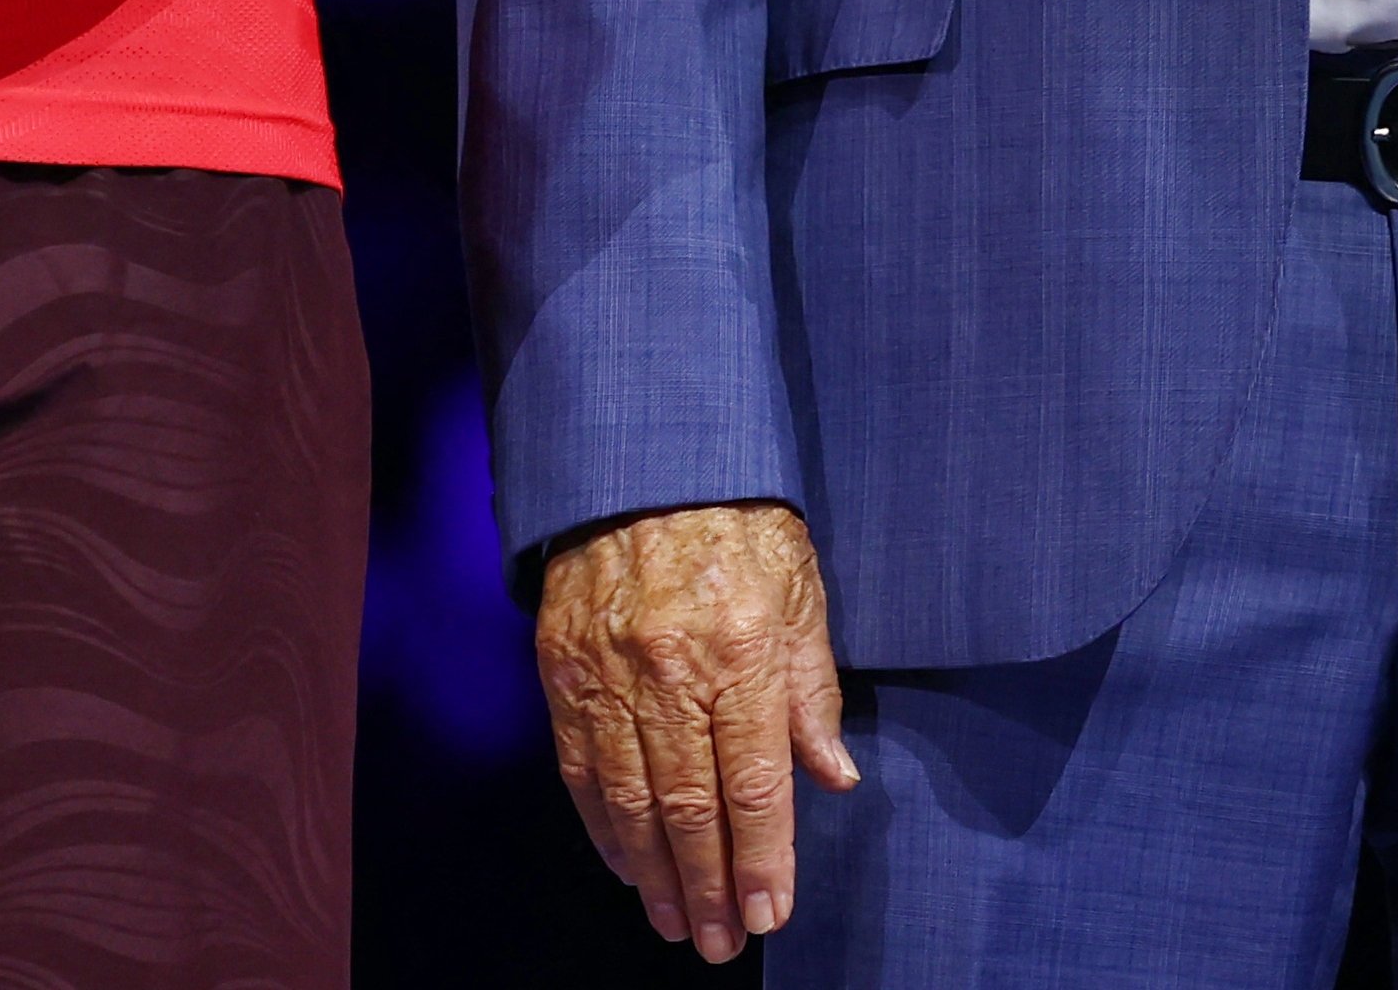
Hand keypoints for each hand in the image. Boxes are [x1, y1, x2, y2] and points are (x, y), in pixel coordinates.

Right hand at [534, 500, 857, 961]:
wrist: (644, 456)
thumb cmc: (740, 520)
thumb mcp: (801, 589)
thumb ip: (814, 690)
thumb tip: (835, 778)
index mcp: (742, 651)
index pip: (755, 782)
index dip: (764, 858)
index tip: (771, 913)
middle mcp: (671, 671)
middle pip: (689, 807)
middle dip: (708, 886)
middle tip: (721, 943)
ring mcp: (608, 673)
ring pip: (631, 800)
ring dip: (654, 874)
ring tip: (677, 921)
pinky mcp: (562, 668)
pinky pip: (581, 768)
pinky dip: (604, 827)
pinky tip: (624, 864)